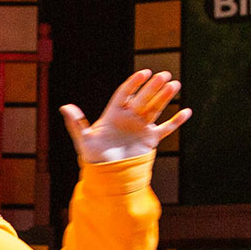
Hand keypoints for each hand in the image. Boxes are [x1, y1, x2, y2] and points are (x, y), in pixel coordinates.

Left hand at [61, 70, 192, 163]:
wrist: (108, 176)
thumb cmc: (93, 157)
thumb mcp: (84, 140)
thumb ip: (76, 123)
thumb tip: (64, 107)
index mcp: (114, 114)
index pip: (125, 93)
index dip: (134, 83)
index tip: (143, 73)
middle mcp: (129, 117)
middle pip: (143, 98)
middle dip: (153, 87)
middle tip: (164, 75)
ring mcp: (141, 127)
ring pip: (155, 109)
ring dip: (165, 97)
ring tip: (175, 84)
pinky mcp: (150, 139)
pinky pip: (165, 129)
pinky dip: (175, 121)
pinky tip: (186, 111)